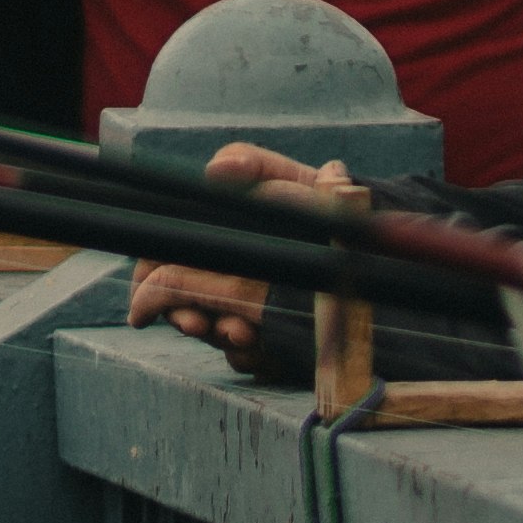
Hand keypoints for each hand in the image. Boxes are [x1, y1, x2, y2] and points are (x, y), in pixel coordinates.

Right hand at [126, 143, 354, 360]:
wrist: (374, 244)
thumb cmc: (324, 203)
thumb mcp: (289, 178)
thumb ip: (251, 165)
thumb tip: (217, 169)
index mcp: (217, 240)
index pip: (165, 264)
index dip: (150, 282)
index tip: (149, 297)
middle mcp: (226, 277)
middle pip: (182, 305)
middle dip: (184, 316)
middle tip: (196, 323)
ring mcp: (247, 310)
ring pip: (214, 334)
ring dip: (220, 335)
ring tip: (240, 333)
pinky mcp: (273, 340)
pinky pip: (249, 356)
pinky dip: (252, 354)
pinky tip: (263, 347)